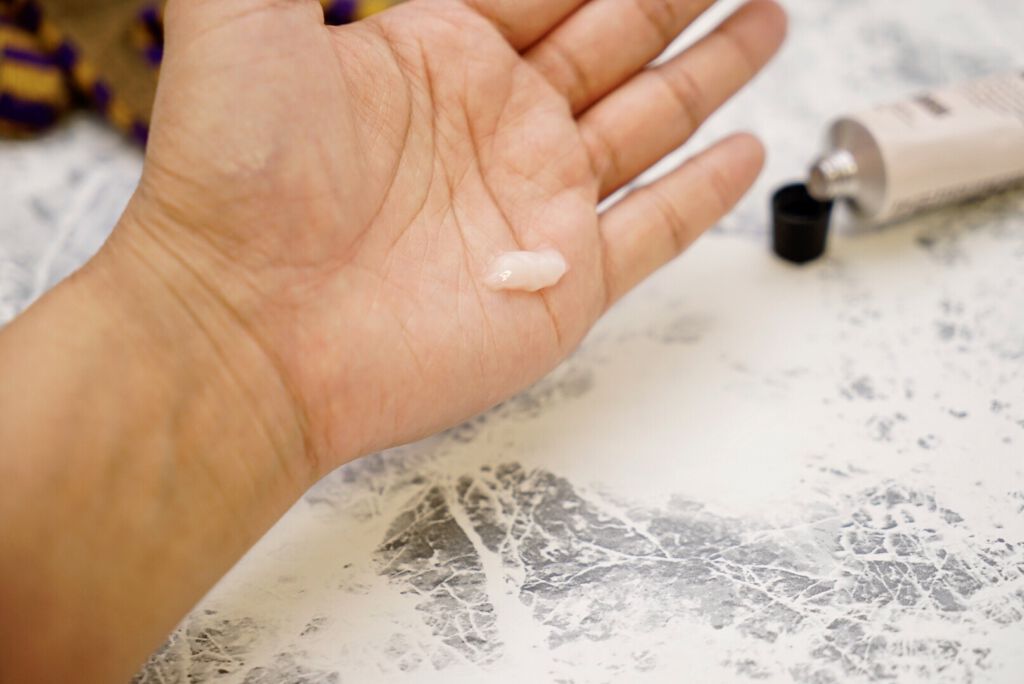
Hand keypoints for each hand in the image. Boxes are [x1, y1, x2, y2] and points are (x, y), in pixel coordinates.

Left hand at [112, 0, 785, 473]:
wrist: (246, 331)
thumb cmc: (232, 179)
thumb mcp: (243, 14)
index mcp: (441, 55)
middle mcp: (497, 126)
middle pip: (618, 38)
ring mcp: (536, 205)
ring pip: (651, 120)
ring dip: (712, 71)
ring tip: (767, 19)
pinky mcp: (563, 284)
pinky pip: (654, 228)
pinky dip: (702, 193)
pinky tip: (743, 150)